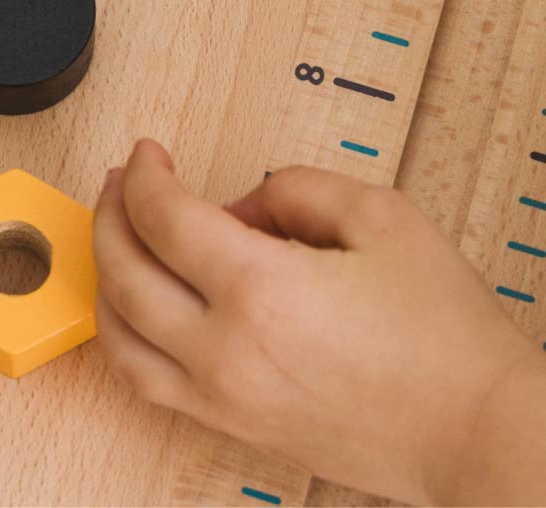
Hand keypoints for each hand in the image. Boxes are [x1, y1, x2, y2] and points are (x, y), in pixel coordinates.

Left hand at [94, 139, 545, 504]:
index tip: (149, 153)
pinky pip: (146, 382)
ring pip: (118, 334)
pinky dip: (122, 335)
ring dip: (104, 274)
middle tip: (123, 181)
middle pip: (122, 269)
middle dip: (111, 211)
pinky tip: (134, 304)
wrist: (482, 434)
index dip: (144, 173)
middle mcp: (227, 348)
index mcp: (260, 289)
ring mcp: (224, 396)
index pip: (161, 216)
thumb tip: (241, 201)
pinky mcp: (234, 427)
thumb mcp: (381, 217)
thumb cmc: (445, 338)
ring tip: (118, 235)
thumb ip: (297, 189)